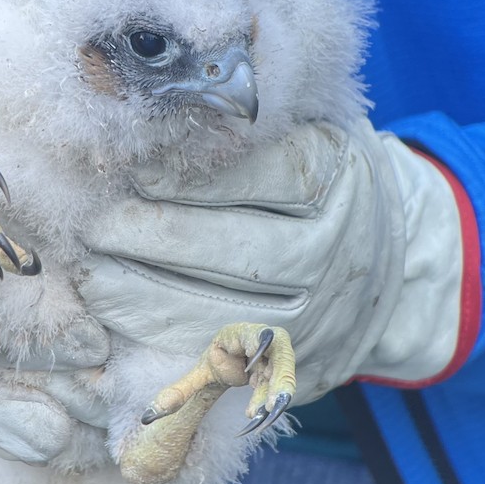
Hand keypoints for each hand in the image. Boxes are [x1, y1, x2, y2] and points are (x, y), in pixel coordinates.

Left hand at [76, 117, 477, 403]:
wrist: (392, 263)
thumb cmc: (318, 183)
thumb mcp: (304, 131)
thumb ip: (244, 127)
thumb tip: (148, 121)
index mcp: (338, 175)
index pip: (265, 177)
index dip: (193, 179)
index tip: (135, 173)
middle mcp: (336, 249)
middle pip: (241, 250)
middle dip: (155, 239)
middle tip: (92, 228)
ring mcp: (318, 314)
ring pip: (225, 310)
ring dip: (145, 296)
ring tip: (91, 275)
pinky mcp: (294, 363)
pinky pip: (221, 353)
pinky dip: (162, 337)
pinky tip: (118, 318)